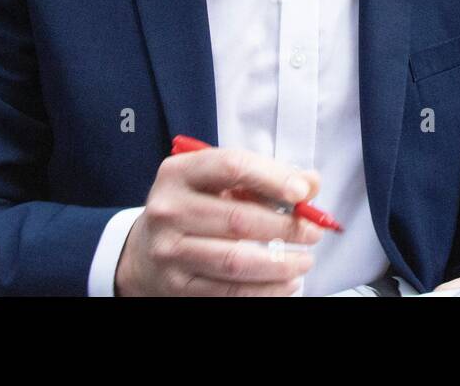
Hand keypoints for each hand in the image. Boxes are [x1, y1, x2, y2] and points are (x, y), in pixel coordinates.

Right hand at [115, 146, 322, 295]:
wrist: (145, 251)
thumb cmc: (193, 207)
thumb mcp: (219, 181)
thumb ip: (264, 176)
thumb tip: (309, 184)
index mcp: (179, 172)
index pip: (232, 166)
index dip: (273, 178)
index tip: (302, 192)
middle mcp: (169, 209)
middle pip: (238, 219)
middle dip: (286, 227)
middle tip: (314, 232)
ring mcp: (170, 250)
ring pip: (235, 261)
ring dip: (280, 264)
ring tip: (305, 261)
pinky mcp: (177, 285)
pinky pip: (229, 292)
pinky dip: (266, 289)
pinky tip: (286, 282)